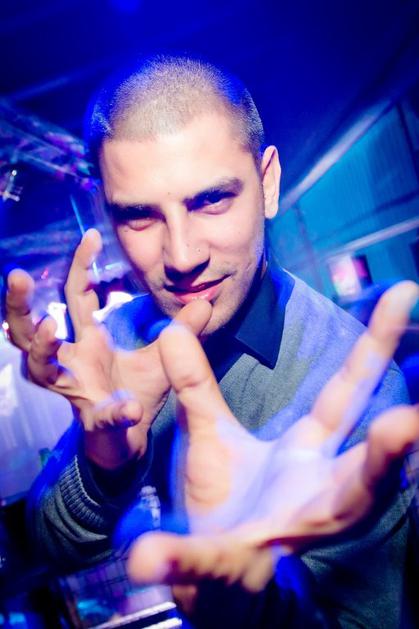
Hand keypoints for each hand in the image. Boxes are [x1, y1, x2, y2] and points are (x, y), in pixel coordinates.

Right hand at [5, 229, 210, 468]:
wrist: (134, 439)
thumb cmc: (137, 392)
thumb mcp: (163, 354)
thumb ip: (183, 329)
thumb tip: (206, 300)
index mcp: (88, 341)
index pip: (75, 296)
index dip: (79, 266)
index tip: (91, 235)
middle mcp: (72, 362)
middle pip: (31, 331)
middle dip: (19, 304)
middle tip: (17, 276)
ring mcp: (76, 391)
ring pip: (40, 370)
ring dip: (40, 349)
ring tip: (48, 327)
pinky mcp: (94, 422)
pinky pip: (100, 417)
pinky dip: (115, 413)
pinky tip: (129, 407)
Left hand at [128, 281, 418, 593]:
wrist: (210, 573)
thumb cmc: (227, 502)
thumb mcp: (209, 433)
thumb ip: (194, 383)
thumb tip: (172, 327)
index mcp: (309, 451)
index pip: (347, 392)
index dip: (375, 345)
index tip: (403, 295)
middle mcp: (319, 488)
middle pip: (370, 462)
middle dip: (395, 441)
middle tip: (413, 421)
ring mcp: (290, 531)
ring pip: (340, 513)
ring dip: (366, 485)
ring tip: (395, 443)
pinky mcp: (242, 567)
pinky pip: (216, 562)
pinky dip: (187, 557)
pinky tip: (161, 553)